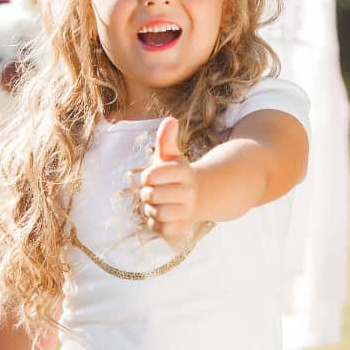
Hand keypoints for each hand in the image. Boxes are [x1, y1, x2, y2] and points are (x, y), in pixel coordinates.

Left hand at [139, 117, 200, 242]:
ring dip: (151, 209)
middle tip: (153, 192)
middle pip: (152, 196)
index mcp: (185, 173)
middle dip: (147, 194)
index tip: (152, 177)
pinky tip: (161, 216)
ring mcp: (188, 211)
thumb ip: (166, 139)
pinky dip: (155, 223)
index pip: (152, 175)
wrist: (201, 196)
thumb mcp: (172, 156)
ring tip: (157, 204)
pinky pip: (160, 229)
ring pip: (157, 214)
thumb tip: (170, 119)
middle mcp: (190, 193)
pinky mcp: (183, 227)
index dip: (147, 176)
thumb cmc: (178, 174)